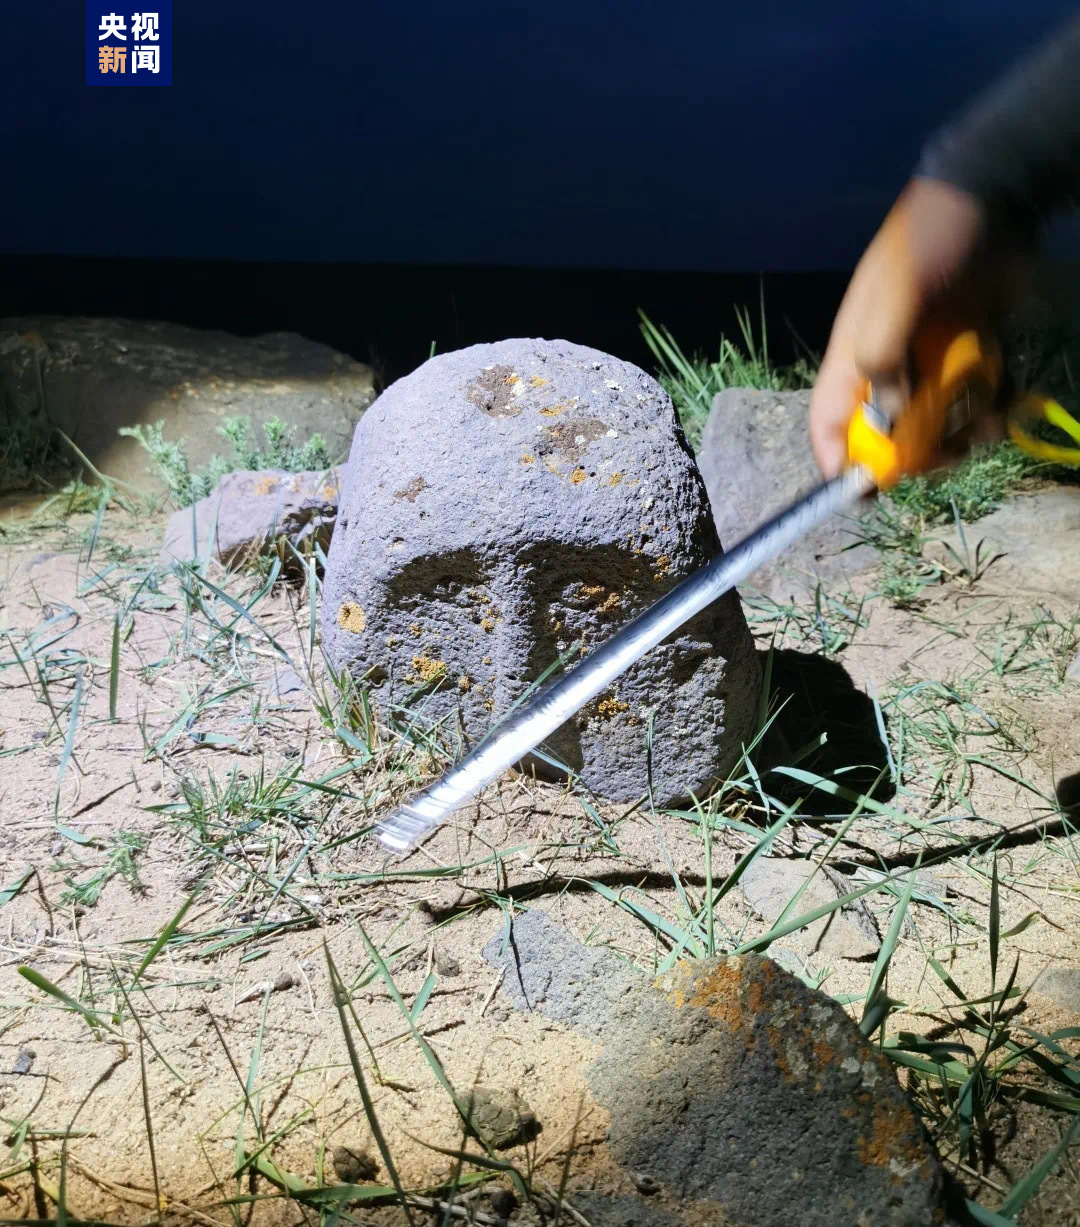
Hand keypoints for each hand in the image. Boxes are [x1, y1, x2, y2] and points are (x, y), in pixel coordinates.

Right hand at [809, 177, 1027, 479]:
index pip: (829, 419)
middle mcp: (888, 365)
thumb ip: (883, 356)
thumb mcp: (897, 297)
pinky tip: (1000, 409)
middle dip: (912, 453)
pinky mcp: (965, 354)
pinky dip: (985, 412)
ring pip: (933, 422)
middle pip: (886, 433)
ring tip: (982, 428)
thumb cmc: (931, 245)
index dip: (837, 460)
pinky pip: (969, 400)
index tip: (860, 493)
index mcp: (855, 353)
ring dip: (957, 435)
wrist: (994, 200)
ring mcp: (928, 362)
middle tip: (943, 458)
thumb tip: (891, 417)